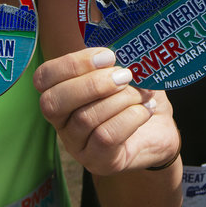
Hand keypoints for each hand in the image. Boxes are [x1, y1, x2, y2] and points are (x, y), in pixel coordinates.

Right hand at [34, 47, 179, 174]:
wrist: (161, 130)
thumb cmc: (137, 97)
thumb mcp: (125, 72)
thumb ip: (115, 60)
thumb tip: (121, 44)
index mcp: (62, 92)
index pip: (44, 78)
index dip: (72, 64)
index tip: (108, 56)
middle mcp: (62, 122)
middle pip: (54, 102)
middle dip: (91, 84)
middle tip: (124, 75)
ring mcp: (77, 145)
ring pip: (86, 118)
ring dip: (120, 100)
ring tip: (142, 93)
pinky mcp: (99, 161)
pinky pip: (106, 137)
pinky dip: (131, 118)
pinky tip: (146, 110)